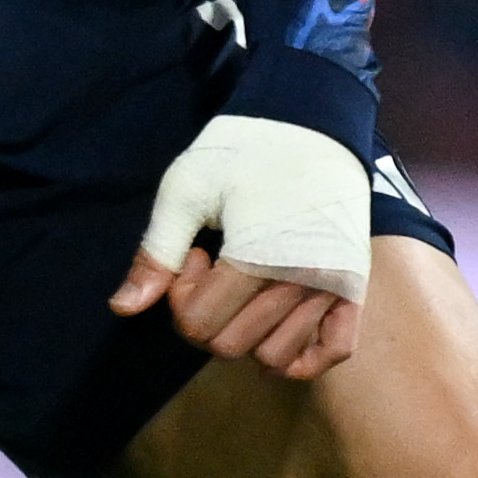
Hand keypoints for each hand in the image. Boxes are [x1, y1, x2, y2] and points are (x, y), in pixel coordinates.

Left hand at [110, 110, 372, 384]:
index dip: (180, 297)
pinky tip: (275, 324)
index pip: (199, 326)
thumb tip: (122, 309)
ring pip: (275, 357)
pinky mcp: (355, 287)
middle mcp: (302, 282)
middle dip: (207, 316)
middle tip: (214, 268)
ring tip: (246, 283)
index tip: (194, 255)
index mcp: (257, 259)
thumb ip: (155, 253)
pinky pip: (334, 352)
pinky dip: (301, 356)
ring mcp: (334, 288)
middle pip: (232, 346)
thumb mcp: (184, 191)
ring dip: (247, 332)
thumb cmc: (241, 149)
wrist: (311, 119)